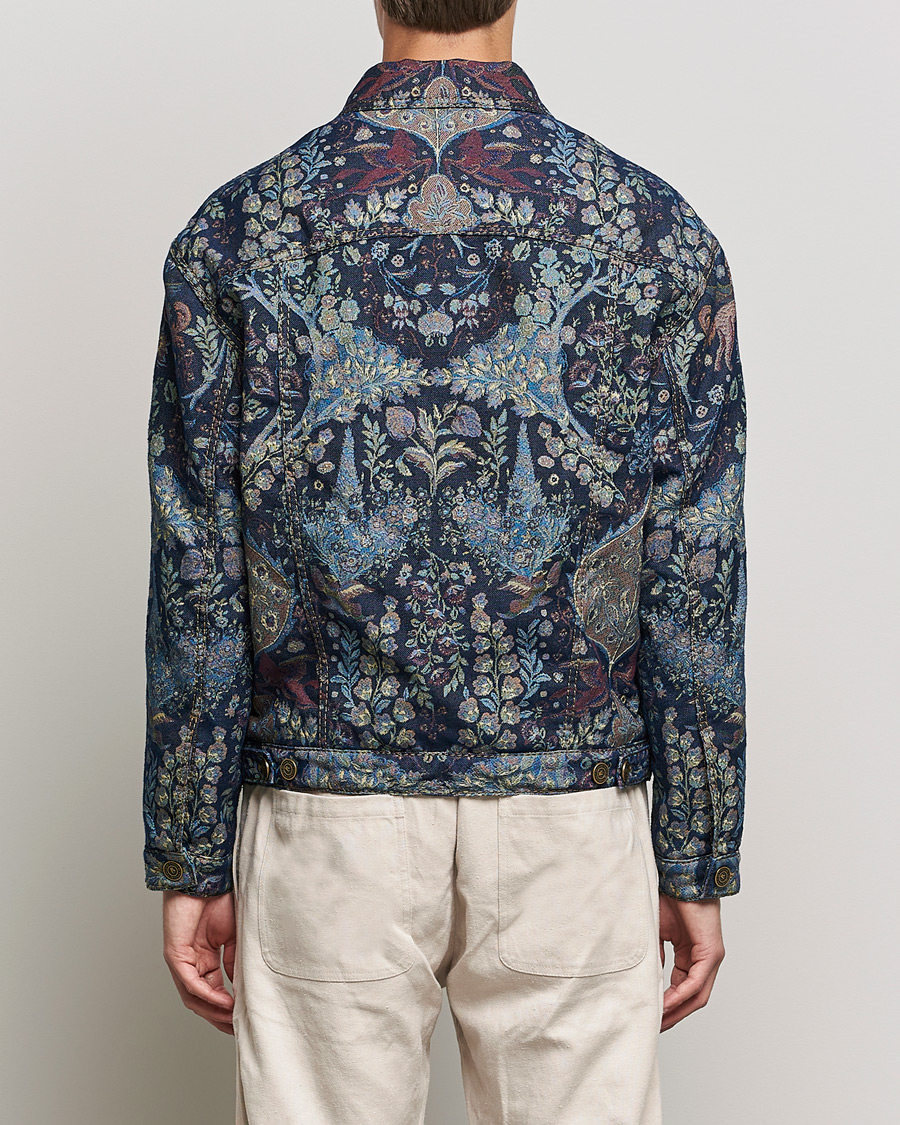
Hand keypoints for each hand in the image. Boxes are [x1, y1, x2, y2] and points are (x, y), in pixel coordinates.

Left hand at [162, 889, 236, 1034]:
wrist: (208, 878)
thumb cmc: (220, 899)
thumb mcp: (234, 936)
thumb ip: (233, 962)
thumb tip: (240, 988)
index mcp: (205, 958)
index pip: (214, 991)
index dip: (228, 1008)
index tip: (244, 1020)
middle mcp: (191, 962)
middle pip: (202, 1000)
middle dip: (219, 1018)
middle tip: (238, 1030)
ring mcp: (182, 960)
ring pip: (193, 997)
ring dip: (213, 1011)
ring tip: (232, 1020)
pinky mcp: (175, 955)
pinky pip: (190, 982)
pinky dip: (206, 994)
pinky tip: (222, 1002)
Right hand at [658, 894, 724, 1030]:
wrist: (680, 876)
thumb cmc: (669, 898)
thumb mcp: (657, 933)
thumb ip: (655, 957)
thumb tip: (648, 979)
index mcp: (692, 956)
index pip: (682, 989)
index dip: (667, 1005)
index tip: (649, 1015)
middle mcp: (705, 960)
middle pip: (692, 999)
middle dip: (673, 1015)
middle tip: (653, 1028)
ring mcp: (711, 958)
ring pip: (697, 995)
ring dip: (677, 1011)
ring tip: (658, 1021)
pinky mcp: (712, 953)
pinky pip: (696, 982)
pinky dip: (681, 994)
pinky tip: (665, 1003)